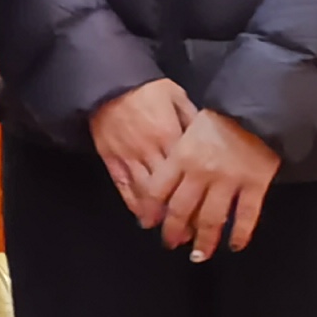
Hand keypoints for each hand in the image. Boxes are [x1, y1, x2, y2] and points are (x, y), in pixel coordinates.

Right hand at [86, 78, 195, 221]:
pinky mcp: (110, 157)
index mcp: (170, 135)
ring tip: (168, 233)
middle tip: (191, 235)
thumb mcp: (176, 96)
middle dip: (179, 214)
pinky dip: (132, 203)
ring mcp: (128, 155)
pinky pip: (123, 185)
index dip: (198, 196)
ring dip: (157, 214)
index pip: (188, 174)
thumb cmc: (145, 87)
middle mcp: (149, 150)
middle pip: (168, 189)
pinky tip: (142, 216)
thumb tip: (207, 139)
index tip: (209, 215)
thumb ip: (191, 120)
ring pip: (145, 191)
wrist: (108, 81)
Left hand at [141, 107, 278, 256]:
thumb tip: (163, 181)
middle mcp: (201, 172)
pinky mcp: (255, 185)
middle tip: (170, 243)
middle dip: (174, 231)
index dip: (150, 210)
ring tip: (199, 256)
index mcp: (181, 156)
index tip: (148, 223)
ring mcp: (229, 180)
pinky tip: (235, 245)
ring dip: (204, 242)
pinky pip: (247, 216)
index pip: (158, 190)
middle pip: (182, 210)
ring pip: (212, 219)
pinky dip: (240, 234)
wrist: (256, 107)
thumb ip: (177, 154)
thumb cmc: (219, 118)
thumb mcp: (187, 130)